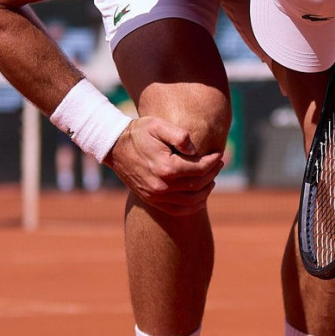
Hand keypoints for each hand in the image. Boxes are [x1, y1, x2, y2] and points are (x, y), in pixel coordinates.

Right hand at [105, 116, 224, 216]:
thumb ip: (180, 135)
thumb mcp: (158, 125)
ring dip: (206, 190)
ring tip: (211, 178)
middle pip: (197, 185)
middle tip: (219, 164)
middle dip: (212, 174)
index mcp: (166, 167)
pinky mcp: (152, 200)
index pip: (199, 169)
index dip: (213, 162)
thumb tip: (195, 151)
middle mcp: (161, 186)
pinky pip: (178, 210)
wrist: (115, 146)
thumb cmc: (139, 133)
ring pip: (191, 201)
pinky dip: (193, 207)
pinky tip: (201, 198)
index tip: (219, 154)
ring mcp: (156, 196)